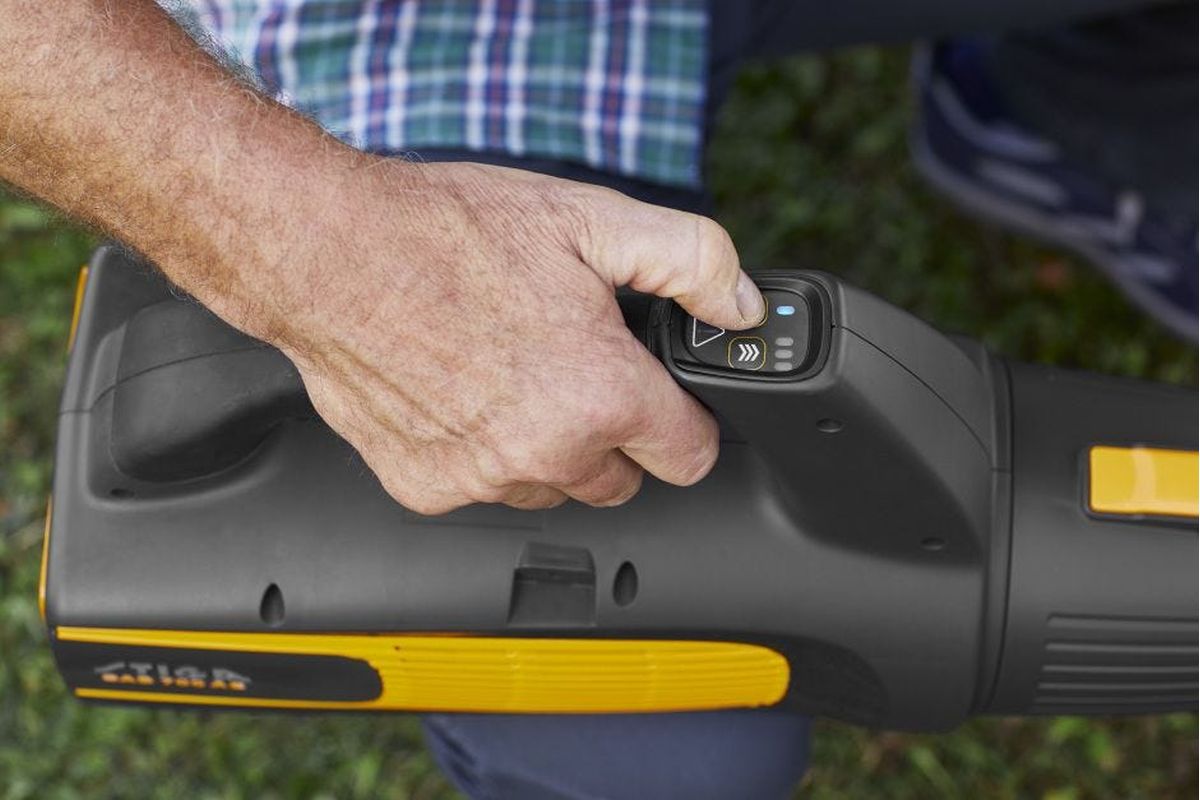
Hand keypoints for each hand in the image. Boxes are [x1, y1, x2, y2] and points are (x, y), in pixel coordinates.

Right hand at [261, 161, 764, 512]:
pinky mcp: (425, 486)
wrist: (329, 251)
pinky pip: (480, 488)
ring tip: (513, 371)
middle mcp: (546, 451)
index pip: (690, 457)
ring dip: (547, 448)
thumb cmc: (446, 234)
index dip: (686, 422)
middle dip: (615, 434)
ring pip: (550, 489)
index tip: (668, 403)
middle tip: (577, 368)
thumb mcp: (591, 219)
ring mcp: (481, 477)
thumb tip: (738, 304)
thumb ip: (690, 261)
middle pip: (621, 482)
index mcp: (601, 394)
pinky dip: (480, 452)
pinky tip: (460, 391)